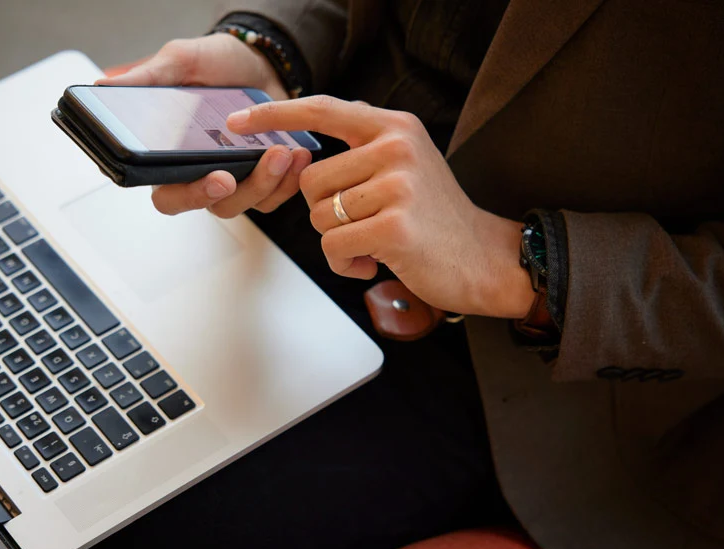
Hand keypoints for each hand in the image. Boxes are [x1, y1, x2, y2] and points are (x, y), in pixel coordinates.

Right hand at [98, 34, 310, 217]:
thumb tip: (103, 89)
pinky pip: (273, 196)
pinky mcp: (262, 179)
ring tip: (286, 151)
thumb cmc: (214, 63)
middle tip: (264, 162)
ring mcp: (233, 180)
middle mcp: (199, 175)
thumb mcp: (180, 61)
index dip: (190, 196)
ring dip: (269, 182)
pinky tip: (298, 153)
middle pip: (213, 206)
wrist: (258, 60)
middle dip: (242, 191)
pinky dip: (288, 180)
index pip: (169, 197)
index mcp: (170, 157)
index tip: (218, 179)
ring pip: (247, 203)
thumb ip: (148, 78)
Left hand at [225, 96, 536, 317]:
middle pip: (310, 179)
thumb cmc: (435, 219)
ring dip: (336, 241)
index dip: (276, 115)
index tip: (239, 121)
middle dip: (323, 212)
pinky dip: (344, 263)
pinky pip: (332, 245)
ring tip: (373, 245)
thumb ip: (362, 150)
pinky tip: (374, 262)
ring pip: (318, 215)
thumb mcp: (405, 165)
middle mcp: (396, 147)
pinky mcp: (395, 225)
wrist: (483, 258)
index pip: (324, 109)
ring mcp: (398, 185)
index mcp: (395, 126)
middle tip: (361, 226)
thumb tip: (302, 153)